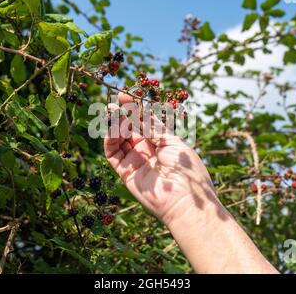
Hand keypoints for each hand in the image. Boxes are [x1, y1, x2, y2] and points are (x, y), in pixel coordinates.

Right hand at [104, 93, 217, 225]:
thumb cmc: (186, 170)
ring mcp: (135, 161)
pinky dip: (110, 140)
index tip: (125, 95)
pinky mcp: (125, 172)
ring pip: (119, 140)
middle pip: (129, 129)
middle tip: (113, 101)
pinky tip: (112, 129)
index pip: (143, 122)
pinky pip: (113, 154)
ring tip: (111, 112)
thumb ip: (152, 127)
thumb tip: (138, 111)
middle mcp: (147, 151)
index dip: (134, 109)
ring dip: (114, 125)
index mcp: (162, 142)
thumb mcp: (172, 142)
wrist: (185, 200)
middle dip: (121, 114)